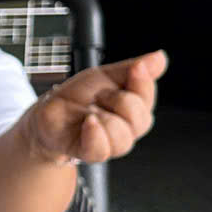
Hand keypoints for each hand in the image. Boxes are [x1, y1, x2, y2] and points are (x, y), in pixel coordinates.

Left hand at [25, 52, 166, 164]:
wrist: (51, 111)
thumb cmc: (79, 96)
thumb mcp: (106, 75)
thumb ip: (133, 69)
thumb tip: (160, 57)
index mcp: (135, 108)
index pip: (148, 97)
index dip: (142, 82)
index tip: (135, 69)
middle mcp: (128, 129)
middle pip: (140, 119)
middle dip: (117, 100)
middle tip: (99, 96)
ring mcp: (111, 144)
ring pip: (123, 135)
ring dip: (102, 116)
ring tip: (88, 111)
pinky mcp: (92, 153)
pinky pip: (102, 148)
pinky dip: (94, 132)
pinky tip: (88, 122)